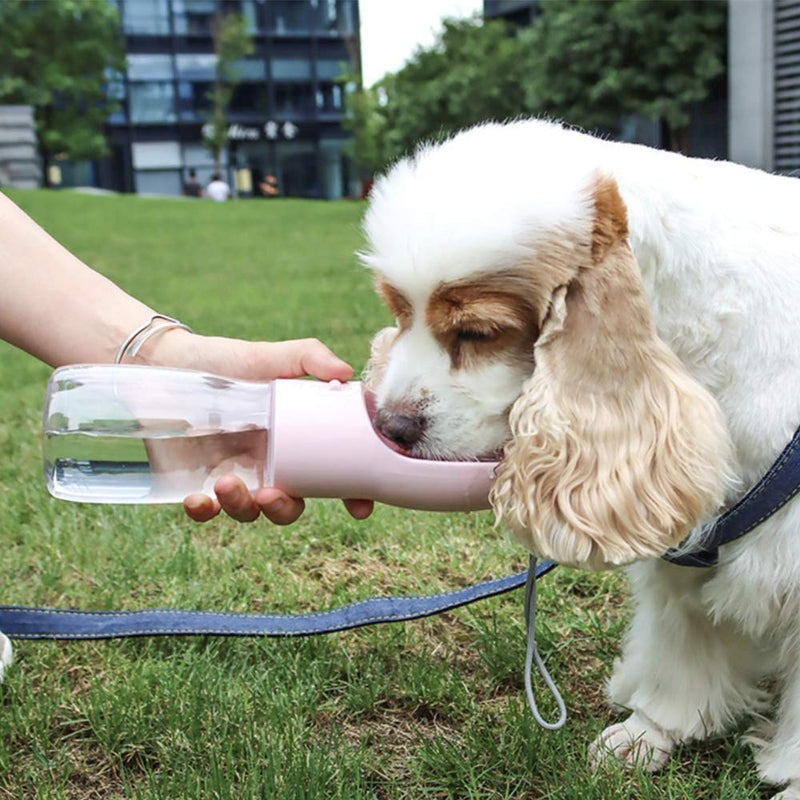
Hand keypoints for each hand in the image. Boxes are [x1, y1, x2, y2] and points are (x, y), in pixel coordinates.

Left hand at [143, 330, 374, 523]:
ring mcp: (234, 476)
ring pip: (249, 511)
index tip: (359, 508)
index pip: (330, 475)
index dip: (350, 495)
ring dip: (242, 507)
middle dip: (284, 510)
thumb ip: (308, 358)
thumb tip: (345, 373)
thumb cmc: (224, 359)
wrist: (167, 362)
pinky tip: (198, 499)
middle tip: (272, 495)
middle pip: (289, 504)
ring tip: (226, 483)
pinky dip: (204, 511)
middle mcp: (268, 464)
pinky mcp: (198, 482)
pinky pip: (206, 510)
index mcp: (294, 441)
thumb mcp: (268, 356)